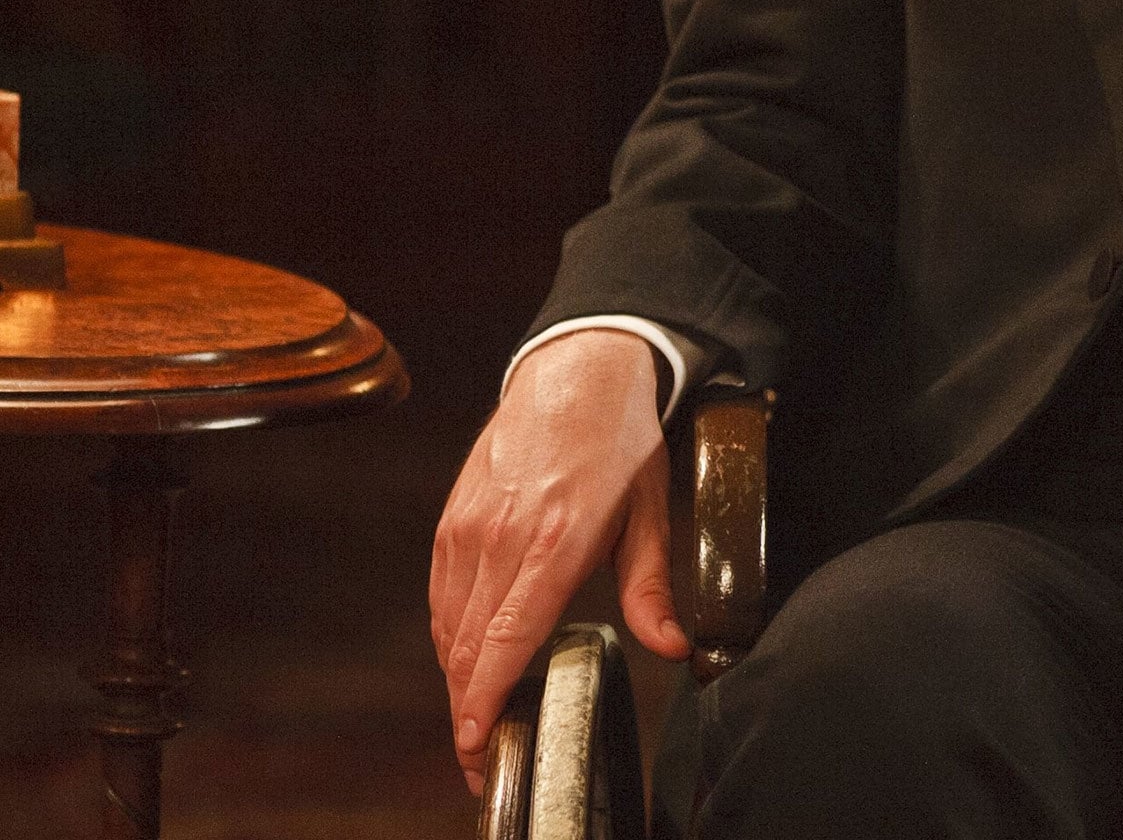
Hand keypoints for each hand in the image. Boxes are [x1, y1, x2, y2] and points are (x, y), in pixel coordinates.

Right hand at [427, 329, 686, 793]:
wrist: (575, 371)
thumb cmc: (620, 440)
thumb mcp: (652, 510)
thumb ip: (653, 587)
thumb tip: (673, 648)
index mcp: (556, 539)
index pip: (508, 638)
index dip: (487, 698)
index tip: (479, 743)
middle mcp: (501, 538)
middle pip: (469, 647)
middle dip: (470, 711)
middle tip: (484, 760)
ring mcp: (469, 529)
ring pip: (448, 628)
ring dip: (458, 680)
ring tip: (478, 721)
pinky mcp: (452, 522)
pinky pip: (441, 597)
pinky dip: (451, 638)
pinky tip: (468, 661)